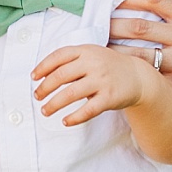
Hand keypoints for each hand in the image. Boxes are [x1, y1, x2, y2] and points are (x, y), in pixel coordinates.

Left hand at [32, 42, 150, 126]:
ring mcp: (102, 80)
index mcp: (86, 50)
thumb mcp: (92, 55)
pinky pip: (88, 110)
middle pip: (61, 76)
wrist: (138, 77)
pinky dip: (74, 117)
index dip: (43, 67)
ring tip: (45, 111)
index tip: (33, 77)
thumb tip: (43, 75)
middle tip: (37, 97)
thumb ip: (72, 60)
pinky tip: (65, 121)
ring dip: (54, 104)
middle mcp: (93, 63)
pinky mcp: (109, 97)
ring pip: (70, 94)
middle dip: (45, 88)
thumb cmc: (108, 66)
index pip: (59, 56)